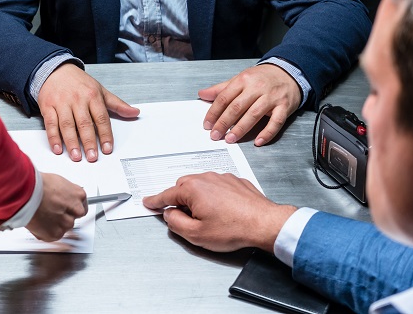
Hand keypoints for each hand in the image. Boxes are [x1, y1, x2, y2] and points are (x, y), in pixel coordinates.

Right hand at [24, 172, 87, 241]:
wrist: (26, 193)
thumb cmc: (38, 185)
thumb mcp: (58, 183)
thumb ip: (65, 194)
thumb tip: (64, 197)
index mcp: (78, 195)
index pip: (81, 207)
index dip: (71, 209)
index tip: (66, 210)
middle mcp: (75, 211)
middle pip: (73, 218)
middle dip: (63, 217)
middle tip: (52, 212)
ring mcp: (65, 223)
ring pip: (63, 228)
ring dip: (55, 224)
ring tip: (43, 215)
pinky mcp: (55, 234)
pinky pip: (53, 235)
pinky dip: (47, 231)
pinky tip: (40, 221)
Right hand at [38, 64, 139, 161]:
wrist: (55, 70)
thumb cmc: (79, 83)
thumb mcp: (100, 90)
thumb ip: (117, 104)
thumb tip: (135, 112)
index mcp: (92, 96)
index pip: (101, 118)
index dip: (105, 134)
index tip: (107, 148)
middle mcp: (77, 99)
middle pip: (84, 123)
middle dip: (89, 141)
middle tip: (92, 157)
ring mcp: (61, 103)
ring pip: (67, 125)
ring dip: (71, 142)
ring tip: (76, 156)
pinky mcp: (47, 106)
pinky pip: (50, 123)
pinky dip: (53, 137)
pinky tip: (57, 148)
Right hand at [143, 172, 296, 252]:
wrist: (264, 223)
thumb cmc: (233, 229)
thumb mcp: (196, 234)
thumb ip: (176, 223)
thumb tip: (170, 215)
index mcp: (192, 189)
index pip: (167, 195)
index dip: (156, 201)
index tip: (148, 202)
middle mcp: (206, 178)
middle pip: (183, 187)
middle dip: (180, 200)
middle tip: (184, 217)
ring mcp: (222, 177)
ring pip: (201, 185)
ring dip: (198, 197)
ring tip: (208, 217)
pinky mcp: (236, 181)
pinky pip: (217, 185)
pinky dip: (214, 195)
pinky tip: (222, 210)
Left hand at [200, 63, 301, 145]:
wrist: (289, 72)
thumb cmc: (262, 78)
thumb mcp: (241, 79)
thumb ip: (221, 89)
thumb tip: (202, 94)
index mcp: (243, 80)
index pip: (225, 97)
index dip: (214, 112)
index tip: (207, 124)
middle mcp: (257, 88)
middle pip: (237, 107)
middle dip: (224, 122)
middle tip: (215, 135)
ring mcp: (271, 97)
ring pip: (254, 114)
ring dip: (241, 128)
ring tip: (230, 139)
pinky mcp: (284, 106)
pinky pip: (276, 122)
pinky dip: (267, 133)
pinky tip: (258, 141)